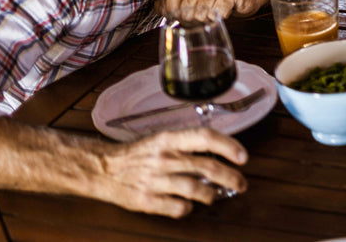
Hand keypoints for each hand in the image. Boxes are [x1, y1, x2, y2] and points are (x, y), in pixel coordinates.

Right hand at [97, 127, 247, 216]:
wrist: (103, 169)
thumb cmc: (137, 154)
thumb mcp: (162, 139)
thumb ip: (188, 144)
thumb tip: (220, 152)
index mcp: (169, 139)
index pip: (206, 137)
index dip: (228, 146)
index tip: (242, 157)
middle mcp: (164, 158)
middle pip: (207, 167)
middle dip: (231, 177)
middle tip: (240, 183)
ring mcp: (156, 180)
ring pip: (196, 189)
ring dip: (211, 195)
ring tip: (213, 195)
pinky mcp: (147, 200)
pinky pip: (178, 207)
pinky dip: (188, 208)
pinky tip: (187, 204)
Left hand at [161, 0, 272, 18]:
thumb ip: (172, 0)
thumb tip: (157, 6)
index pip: (170, 5)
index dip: (178, 16)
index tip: (188, 13)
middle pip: (186, 11)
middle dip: (194, 19)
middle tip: (203, 15)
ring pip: (201, 13)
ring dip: (208, 19)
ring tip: (214, 12)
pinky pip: (218, 14)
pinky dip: (220, 18)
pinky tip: (225, 10)